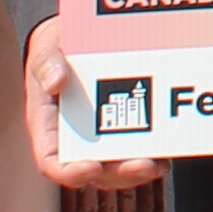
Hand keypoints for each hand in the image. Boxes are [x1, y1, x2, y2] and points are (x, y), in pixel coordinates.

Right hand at [22, 22, 169, 196]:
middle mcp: (74, 138)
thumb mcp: (45, 49)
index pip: (52, 161)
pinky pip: (135, 150)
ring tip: (157, 165)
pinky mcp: (124, 128)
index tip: (91, 167)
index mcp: (49, 126)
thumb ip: (46, 63)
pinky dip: (151, 155)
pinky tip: (167, 152)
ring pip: (116, 168)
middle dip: (118, 174)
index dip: (70, 172)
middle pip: (93, 172)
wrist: (76, 37)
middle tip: (142, 166)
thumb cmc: (56, 48)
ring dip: (136, 171)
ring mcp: (100, 137)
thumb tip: (56, 81)